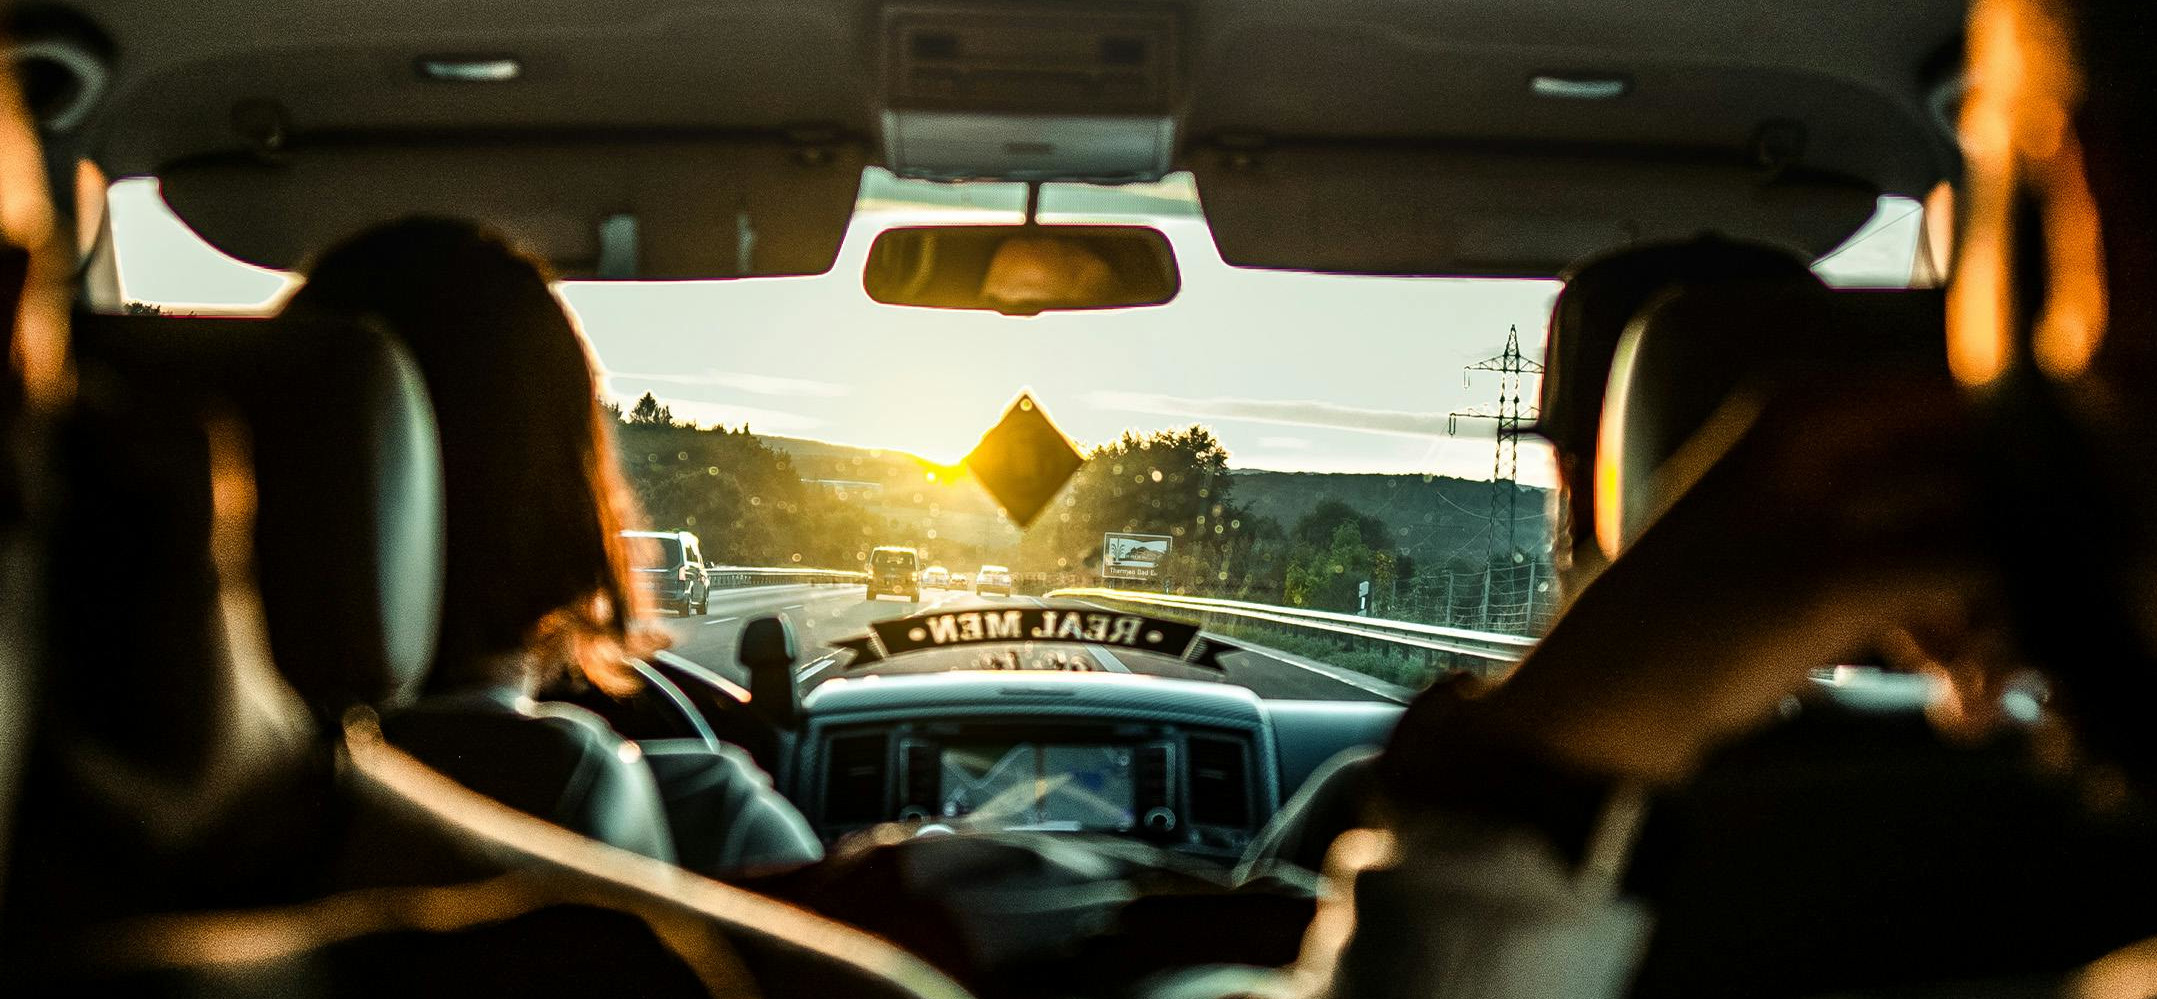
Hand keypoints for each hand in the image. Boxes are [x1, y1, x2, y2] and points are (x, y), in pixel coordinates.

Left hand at [1468, 376, 1991, 782]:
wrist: (1602, 710)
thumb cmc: (1688, 628)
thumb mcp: (1838, 585)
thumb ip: (1952, 553)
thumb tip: (2029, 548)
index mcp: (1811, 411)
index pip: (1952, 399)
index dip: (2008, 465)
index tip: (2032, 542)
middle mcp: (1818, 447)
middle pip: (1959, 484)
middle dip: (1994, 571)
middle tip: (2003, 650)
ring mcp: (1819, 515)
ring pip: (1943, 549)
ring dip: (1975, 624)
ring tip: (1973, 696)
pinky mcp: (1817, 580)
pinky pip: (1912, 596)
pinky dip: (1939, 647)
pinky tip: (1954, 704)